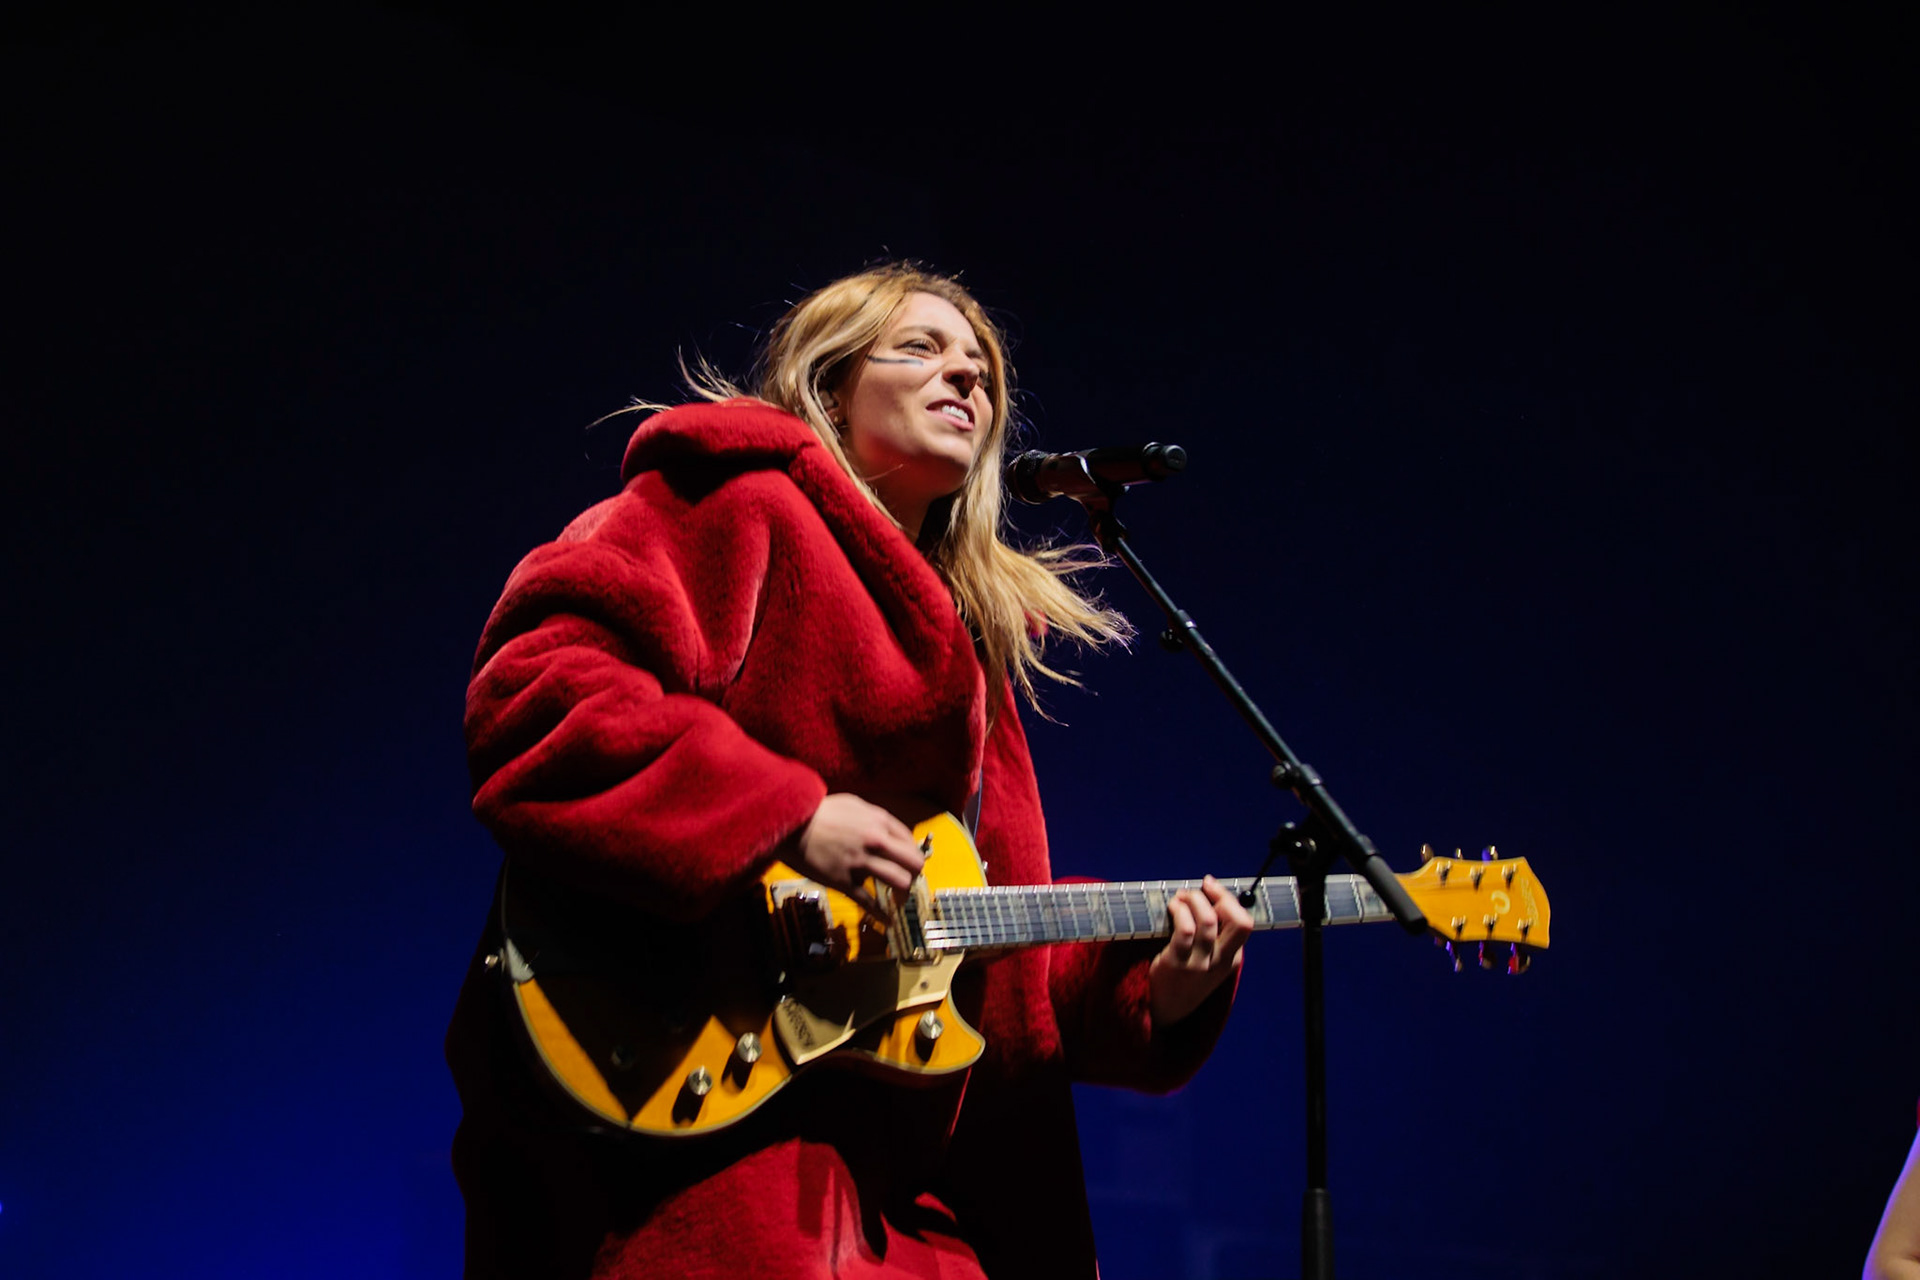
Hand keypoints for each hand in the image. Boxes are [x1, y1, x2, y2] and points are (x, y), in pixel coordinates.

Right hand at [794, 794, 925, 912]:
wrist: (790, 823)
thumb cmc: (819, 812)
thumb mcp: (852, 804)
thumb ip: (873, 817)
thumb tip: (887, 831)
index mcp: (879, 821)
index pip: (910, 843)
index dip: (911, 856)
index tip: (907, 865)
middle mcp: (876, 841)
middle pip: (914, 864)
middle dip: (914, 875)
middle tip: (907, 883)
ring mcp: (861, 862)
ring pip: (899, 882)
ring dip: (902, 895)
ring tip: (898, 901)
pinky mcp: (844, 881)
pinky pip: (869, 902)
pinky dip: (881, 914)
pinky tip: (887, 921)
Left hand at [1149, 875, 1253, 1027]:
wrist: (1167, 1009)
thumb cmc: (1186, 976)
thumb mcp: (1210, 960)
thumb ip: (1215, 935)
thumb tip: (1208, 895)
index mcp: (1232, 959)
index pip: (1244, 923)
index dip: (1228, 900)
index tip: (1211, 887)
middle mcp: (1220, 961)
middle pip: (1239, 922)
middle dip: (1221, 896)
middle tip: (1201, 889)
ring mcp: (1200, 964)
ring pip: (1209, 921)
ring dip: (1195, 900)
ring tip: (1182, 897)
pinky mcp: (1177, 963)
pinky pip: (1185, 930)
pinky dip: (1181, 911)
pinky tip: (1174, 908)